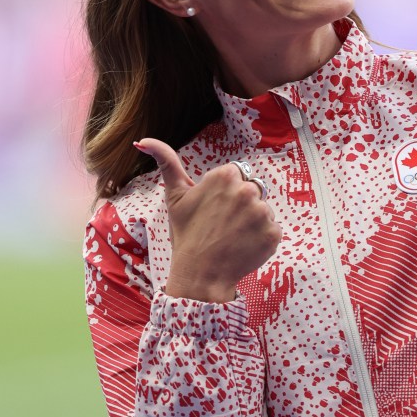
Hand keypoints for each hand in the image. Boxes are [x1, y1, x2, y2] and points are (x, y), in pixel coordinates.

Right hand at [134, 139, 281, 302]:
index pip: (236, 175)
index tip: (214, 209)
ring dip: (252, 222)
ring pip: (262, 210)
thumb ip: (166, 162)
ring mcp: (262, 213)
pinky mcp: (273, 233)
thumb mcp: (175, 196)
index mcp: (225, 176)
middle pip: (252, 190)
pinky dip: (262, 239)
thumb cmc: (186, 235)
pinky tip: (244, 247)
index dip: (225, 193)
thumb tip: (143, 141)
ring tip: (232, 237)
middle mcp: (247, 190)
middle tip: (222, 225)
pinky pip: (272, 230)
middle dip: (240, 205)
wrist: (200, 275)